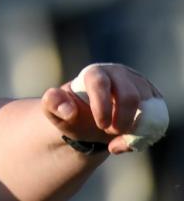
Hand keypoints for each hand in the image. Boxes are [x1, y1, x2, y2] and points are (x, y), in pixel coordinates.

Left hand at [42, 63, 165, 154]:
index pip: (100, 82)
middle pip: (130, 95)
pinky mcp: (151, 98)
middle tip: (109, 131)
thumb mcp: (56, 112)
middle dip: (122, 119)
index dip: (101, 105)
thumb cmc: (73, 113)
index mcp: (94, 73)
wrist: (90, 121)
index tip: (100, 124)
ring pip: (147, 107)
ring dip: (134, 129)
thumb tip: (67, 109)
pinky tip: (128, 139)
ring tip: (116, 136)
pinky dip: (146, 133)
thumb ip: (53, 105)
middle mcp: (118, 74)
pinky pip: (157, 116)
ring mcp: (137, 84)